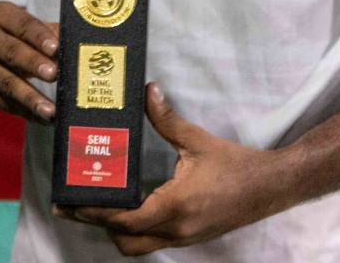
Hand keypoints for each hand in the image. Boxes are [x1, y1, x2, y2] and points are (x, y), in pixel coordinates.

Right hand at [0, 0, 59, 123]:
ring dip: (29, 97)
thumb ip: (50, 34)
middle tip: (55, 75)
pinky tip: (42, 118)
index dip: (39, 37)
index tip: (56, 48)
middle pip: (10, 51)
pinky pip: (2, 102)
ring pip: (4, 81)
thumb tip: (75, 48)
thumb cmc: (14, 33)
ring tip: (50, 110)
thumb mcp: (28, 25)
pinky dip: (24, 112)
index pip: (21, 24)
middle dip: (33, 64)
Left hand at [54, 83, 296, 255]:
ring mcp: (183, 237)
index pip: (124, 218)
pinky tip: (129, 208)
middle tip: (75, 205)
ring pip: (138, 246)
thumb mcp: (198, 141)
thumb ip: (168, 119)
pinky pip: (154, 241)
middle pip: (124, 241)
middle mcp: (176, 229)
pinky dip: (136, 230)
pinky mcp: (190, 237)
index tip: (70, 204)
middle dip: (98, 226)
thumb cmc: (236, 165)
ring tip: (99, 207)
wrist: (270, 187)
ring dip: (117, 231)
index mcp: (175, 206)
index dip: (94, 212)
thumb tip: (148, 92)